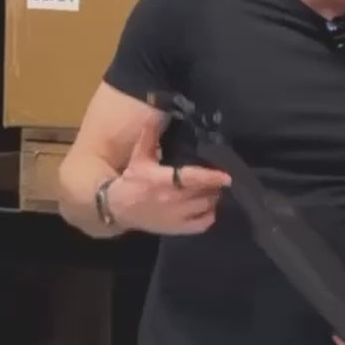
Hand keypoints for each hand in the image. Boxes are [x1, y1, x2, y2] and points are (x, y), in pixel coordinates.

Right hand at [109, 115, 231, 235]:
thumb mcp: (139, 156)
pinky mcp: (177, 229)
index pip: (192, 178)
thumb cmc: (132, 181)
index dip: (212, 177)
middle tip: (218, 178)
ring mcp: (176, 217)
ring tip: (214, 190)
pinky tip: (209, 207)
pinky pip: (202, 224)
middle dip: (214, 185)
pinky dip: (210, 216)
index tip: (227, 176)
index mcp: (162, 180)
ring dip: (213, 198)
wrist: (118, 209)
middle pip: (204, 193)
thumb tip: (157, 115)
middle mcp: (171, 199)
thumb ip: (149, 136)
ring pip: (206, 207)